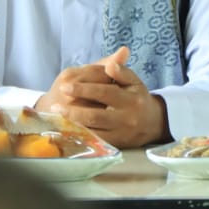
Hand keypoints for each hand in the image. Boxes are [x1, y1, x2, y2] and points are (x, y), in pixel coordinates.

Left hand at [36, 46, 169, 148]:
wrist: (152, 123)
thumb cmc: (138, 98)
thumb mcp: (134, 82)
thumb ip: (122, 72)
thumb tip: (110, 64)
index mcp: (131, 99)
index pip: (104, 92)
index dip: (84, 89)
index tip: (65, 85)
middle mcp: (126, 118)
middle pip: (95, 115)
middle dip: (73, 110)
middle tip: (55, 104)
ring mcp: (120, 133)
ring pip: (92, 130)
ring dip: (72, 124)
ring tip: (57, 115)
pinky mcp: (115, 144)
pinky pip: (94, 140)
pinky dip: (80, 134)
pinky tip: (67, 127)